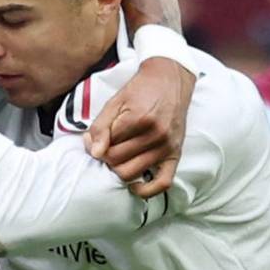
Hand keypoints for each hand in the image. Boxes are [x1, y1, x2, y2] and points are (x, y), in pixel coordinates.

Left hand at [86, 57, 194, 197]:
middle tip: (105, 147)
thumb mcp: (114, 102)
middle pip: (117, 163)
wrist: (170, 80)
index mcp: (139, 120)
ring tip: (117, 156)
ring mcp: (167, 147)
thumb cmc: (140, 90)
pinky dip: (146, 190)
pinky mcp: (175, 154)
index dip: (94, 146)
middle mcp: (156, 135)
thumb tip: (94, 153)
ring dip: (119, 168)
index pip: (107, 148)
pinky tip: (134, 185)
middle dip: (106, 157)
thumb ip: (100, 127)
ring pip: (132, 173)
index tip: (93, 139)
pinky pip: (162, 183)